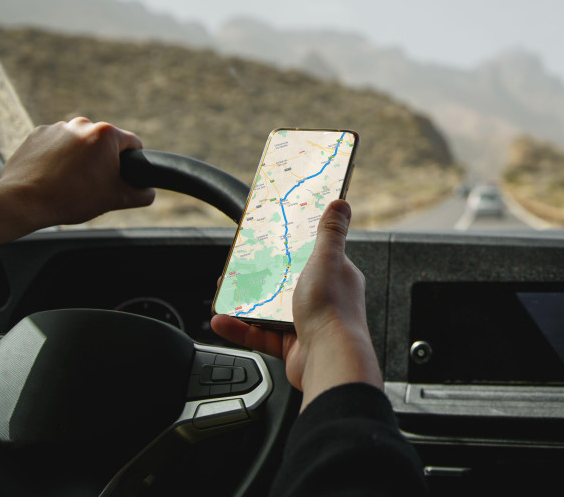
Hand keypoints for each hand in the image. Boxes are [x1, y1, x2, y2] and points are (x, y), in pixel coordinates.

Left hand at [0, 117, 155, 227]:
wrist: (24, 201)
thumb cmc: (72, 198)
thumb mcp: (117, 199)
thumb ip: (142, 194)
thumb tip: (148, 192)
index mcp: (106, 134)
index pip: (133, 144)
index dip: (133, 163)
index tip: (123, 177)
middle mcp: (82, 123)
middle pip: (104, 143)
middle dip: (103, 161)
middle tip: (95, 185)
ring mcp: (57, 127)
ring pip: (80, 144)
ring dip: (81, 159)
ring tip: (71, 183)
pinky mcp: (37, 135)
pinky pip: (57, 145)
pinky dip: (59, 158)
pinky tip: (54, 177)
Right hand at [211, 200, 381, 409]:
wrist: (330, 361)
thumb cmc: (333, 309)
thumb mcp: (328, 259)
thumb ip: (331, 232)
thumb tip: (341, 203)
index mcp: (337, 275)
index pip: (312, 254)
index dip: (291, 245)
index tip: (268, 239)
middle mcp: (325, 299)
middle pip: (287, 281)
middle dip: (261, 274)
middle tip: (238, 265)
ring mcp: (308, 323)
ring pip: (270, 308)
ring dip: (245, 300)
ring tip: (223, 290)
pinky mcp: (292, 346)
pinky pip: (261, 334)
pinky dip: (240, 328)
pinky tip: (222, 320)